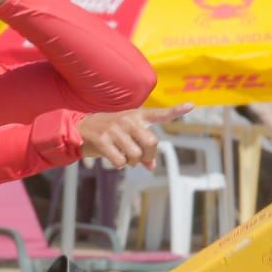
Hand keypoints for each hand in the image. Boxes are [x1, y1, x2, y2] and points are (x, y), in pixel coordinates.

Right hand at [76, 104, 192, 168]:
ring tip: (123, 156)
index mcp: (137, 116)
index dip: (176, 111)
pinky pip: (120, 161)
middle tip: (138, 158)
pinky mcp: (103, 139)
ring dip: (131, 162)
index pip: (160, 114)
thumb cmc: (109, 133)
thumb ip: (142, 150)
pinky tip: (112, 156)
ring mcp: (115, 129)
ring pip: (136, 155)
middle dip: (147, 156)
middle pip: (152, 143)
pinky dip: (119, 164)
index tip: (191, 105)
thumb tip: (151, 167)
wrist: (80, 128)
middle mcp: (128, 120)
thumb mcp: (127, 136)